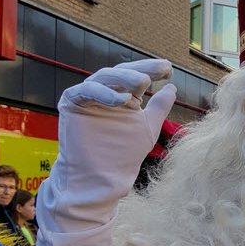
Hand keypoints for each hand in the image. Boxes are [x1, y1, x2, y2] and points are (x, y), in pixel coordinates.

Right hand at [50, 59, 175, 227]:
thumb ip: (160, 107)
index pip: (137, 75)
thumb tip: (172, 86)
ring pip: (105, 77)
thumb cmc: (124, 154)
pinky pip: (86, 90)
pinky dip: (105, 93)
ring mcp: (88, 96)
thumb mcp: (148, 127)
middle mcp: (106, 92)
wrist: (101, 177)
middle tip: (161, 69)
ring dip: (126, 78)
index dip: (153, 69)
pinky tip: (123, 99)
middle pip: (122, 72)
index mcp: (123, 95)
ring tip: (144, 82)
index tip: (170, 70)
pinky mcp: (71, 102)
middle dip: (142, 69)